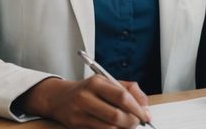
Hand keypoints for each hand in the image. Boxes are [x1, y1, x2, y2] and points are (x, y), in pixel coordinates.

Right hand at [18, 76, 151, 128]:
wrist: (59, 98)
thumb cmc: (87, 90)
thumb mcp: (106, 82)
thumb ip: (128, 89)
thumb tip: (145, 104)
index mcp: (96, 83)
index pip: (121, 96)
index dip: (137, 108)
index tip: (146, 115)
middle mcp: (85, 97)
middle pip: (116, 116)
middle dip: (131, 122)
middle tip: (137, 122)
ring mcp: (79, 113)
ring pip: (109, 128)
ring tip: (125, 124)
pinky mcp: (76, 126)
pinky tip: (114, 127)